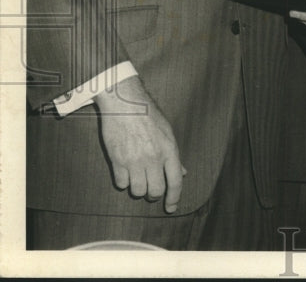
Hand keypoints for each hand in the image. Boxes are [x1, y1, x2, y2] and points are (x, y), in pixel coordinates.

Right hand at [94, 75, 185, 212]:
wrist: (125, 103)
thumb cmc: (148, 115)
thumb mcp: (168, 132)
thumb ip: (174, 155)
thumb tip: (182, 172)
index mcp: (169, 150)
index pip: (175, 181)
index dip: (174, 197)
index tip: (171, 207)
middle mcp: (153, 158)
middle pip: (155, 191)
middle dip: (154, 195)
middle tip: (152, 190)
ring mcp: (134, 160)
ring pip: (137, 191)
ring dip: (138, 189)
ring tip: (138, 179)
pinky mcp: (117, 161)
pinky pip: (121, 184)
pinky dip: (123, 182)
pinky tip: (125, 172)